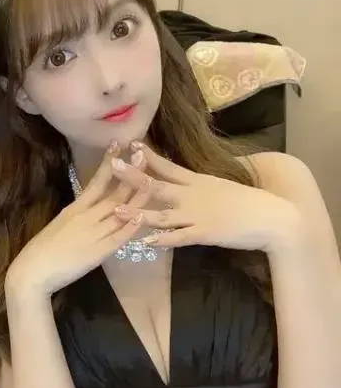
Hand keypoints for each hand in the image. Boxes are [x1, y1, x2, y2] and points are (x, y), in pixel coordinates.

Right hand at [6, 142, 153, 297]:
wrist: (33, 270)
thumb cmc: (43, 249)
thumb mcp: (61, 224)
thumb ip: (77, 215)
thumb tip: (89, 206)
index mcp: (76, 208)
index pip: (96, 181)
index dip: (108, 162)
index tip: (117, 144)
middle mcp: (86, 217)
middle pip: (113, 193)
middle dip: (129, 174)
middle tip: (142, 154)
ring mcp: (93, 233)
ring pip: (119, 212)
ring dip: (136, 196)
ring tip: (152, 179)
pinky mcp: (98, 253)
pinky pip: (117, 238)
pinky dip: (129, 227)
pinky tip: (142, 217)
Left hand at [112, 142, 300, 251]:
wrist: (274, 217)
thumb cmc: (247, 202)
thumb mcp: (220, 185)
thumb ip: (199, 183)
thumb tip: (185, 176)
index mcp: (197, 182)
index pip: (168, 166)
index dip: (148, 156)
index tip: (130, 144)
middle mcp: (193, 195)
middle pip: (158, 185)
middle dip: (134, 177)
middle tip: (113, 166)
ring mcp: (197, 214)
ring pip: (162, 214)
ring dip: (138, 213)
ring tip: (116, 211)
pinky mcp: (205, 233)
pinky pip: (179, 237)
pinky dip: (162, 240)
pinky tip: (146, 242)